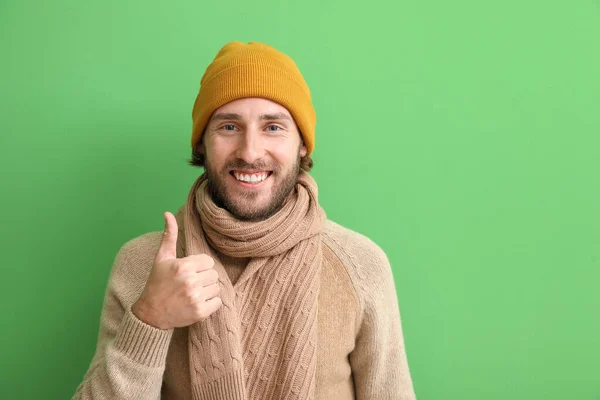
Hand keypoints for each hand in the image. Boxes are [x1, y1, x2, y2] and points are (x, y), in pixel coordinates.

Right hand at [131, 212, 221, 329]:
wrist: (151, 314)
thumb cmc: (157, 283)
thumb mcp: (161, 258)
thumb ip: (169, 235)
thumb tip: (167, 213)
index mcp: (183, 266)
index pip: (208, 261)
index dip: (200, 266)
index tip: (189, 272)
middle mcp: (190, 281)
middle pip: (214, 274)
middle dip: (204, 278)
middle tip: (190, 284)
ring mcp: (196, 298)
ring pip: (216, 288)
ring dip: (207, 291)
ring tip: (193, 293)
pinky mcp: (200, 312)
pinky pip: (218, 302)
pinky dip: (211, 304)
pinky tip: (197, 303)